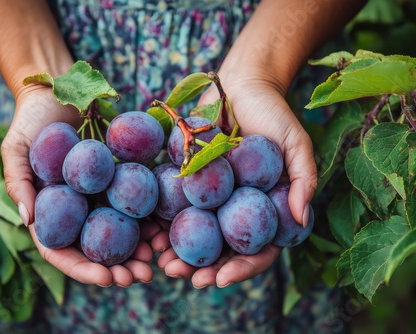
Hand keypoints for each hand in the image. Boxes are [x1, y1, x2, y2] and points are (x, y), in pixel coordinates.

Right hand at [1, 86, 153, 285]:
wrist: (61, 91)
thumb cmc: (32, 120)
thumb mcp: (15, 148)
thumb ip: (18, 182)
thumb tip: (29, 220)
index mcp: (50, 212)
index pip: (62, 251)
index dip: (82, 268)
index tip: (105, 279)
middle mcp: (77, 210)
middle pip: (95, 248)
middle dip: (118, 268)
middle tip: (141, 276)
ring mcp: (100, 196)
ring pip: (120, 232)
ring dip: (139, 250)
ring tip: (158, 260)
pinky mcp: (121, 179)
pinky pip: (136, 202)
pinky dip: (150, 219)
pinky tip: (165, 228)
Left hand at [157, 76, 316, 287]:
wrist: (240, 87)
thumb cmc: (274, 114)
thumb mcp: (296, 144)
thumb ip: (303, 179)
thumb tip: (301, 219)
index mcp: (264, 209)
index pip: (257, 249)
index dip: (241, 268)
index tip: (220, 279)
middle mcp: (236, 209)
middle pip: (221, 248)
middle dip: (202, 268)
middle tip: (182, 276)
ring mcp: (212, 198)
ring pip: (195, 233)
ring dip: (177, 251)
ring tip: (160, 263)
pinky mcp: (189, 181)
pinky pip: (175, 205)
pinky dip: (162, 222)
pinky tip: (149, 233)